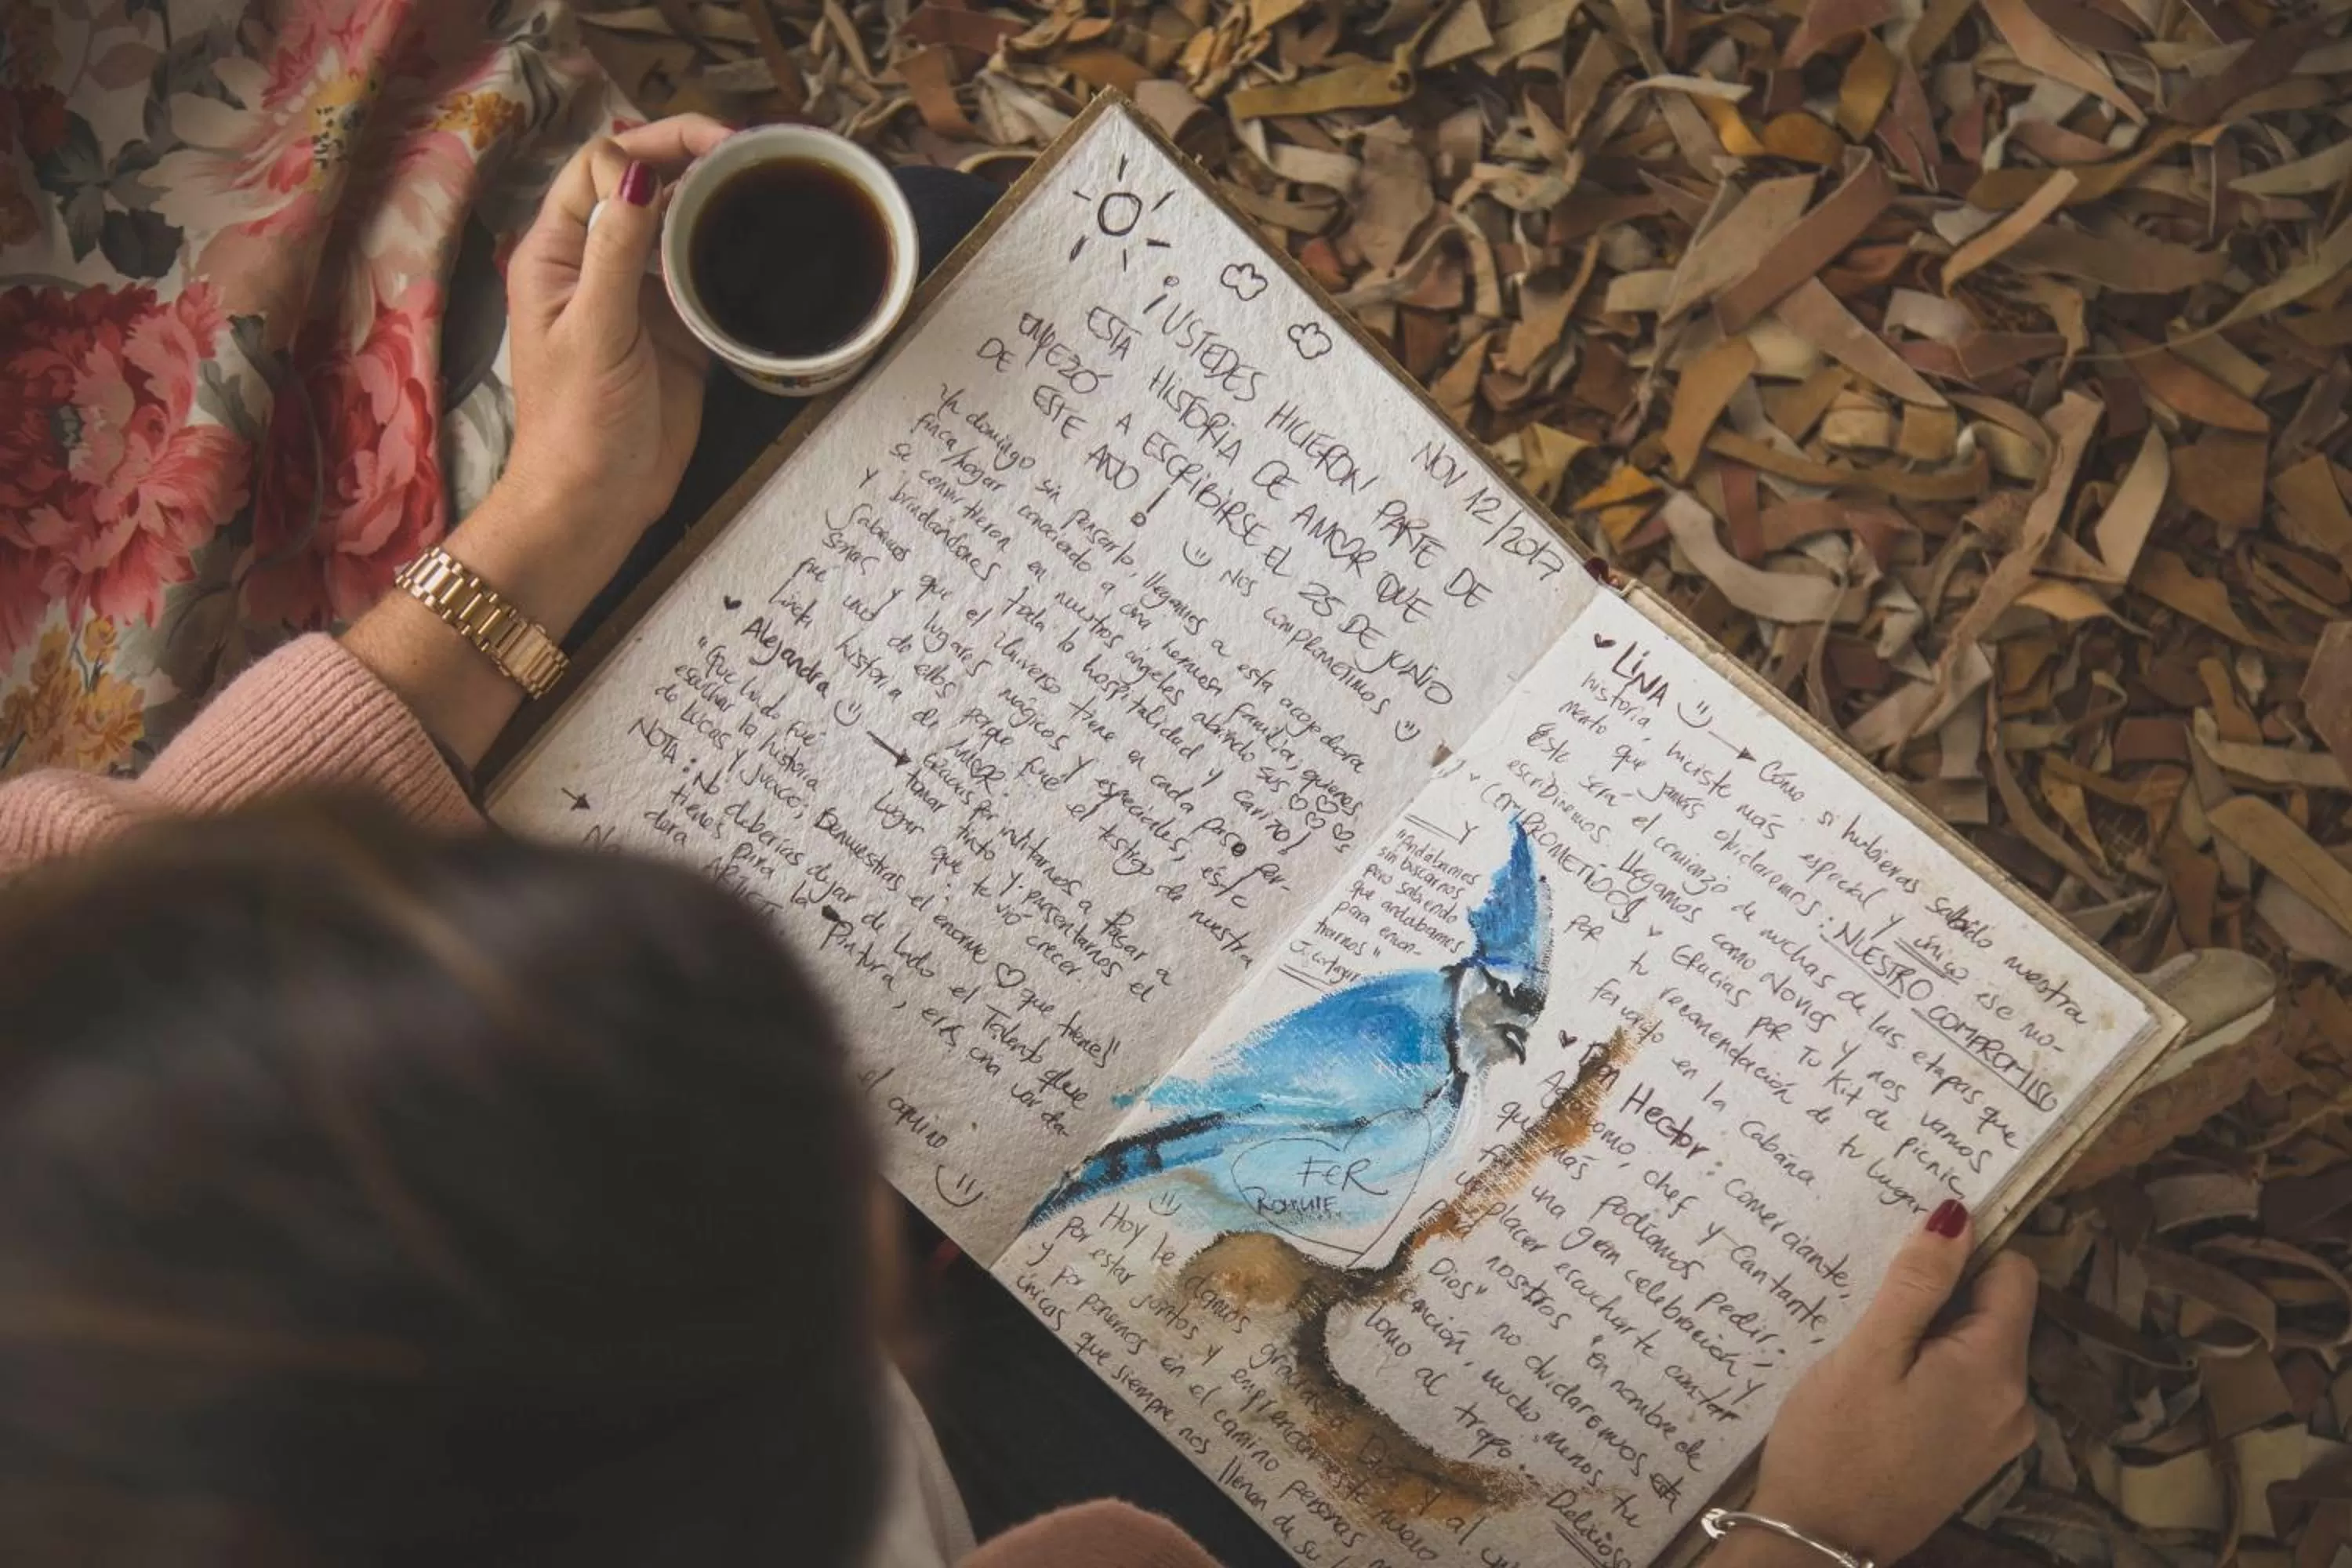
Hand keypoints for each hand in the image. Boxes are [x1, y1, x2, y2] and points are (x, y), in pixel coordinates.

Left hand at [499, 113, 733, 552]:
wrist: (598, 501)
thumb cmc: (579, 423)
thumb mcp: (596, 330)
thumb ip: (617, 249)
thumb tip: (639, 171)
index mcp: (556, 251)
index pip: (599, 164)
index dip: (650, 148)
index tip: (709, 155)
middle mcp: (595, 261)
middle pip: (642, 182)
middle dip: (690, 157)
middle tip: (751, 151)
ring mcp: (638, 293)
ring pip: (676, 223)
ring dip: (715, 200)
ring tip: (766, 183)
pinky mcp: (676, 328)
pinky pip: (703, 273)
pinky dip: (730, 253)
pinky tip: (765, 241)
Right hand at [1729, 1204, 2036, 1566]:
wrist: (1820, 1544)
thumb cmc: (1834, 1444)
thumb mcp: (1866, 1353)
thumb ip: (1916, 1284)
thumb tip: (1958, 1215)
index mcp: (1996, 1369)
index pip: (2014, 1274)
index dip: (1966, 1251)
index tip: (1908, 1253)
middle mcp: (2016, 1402)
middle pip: (1996, 1311)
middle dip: (1941, 1295)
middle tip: (1874, 1303)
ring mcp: (1999, 1435)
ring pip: (1979, 1349)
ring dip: (1932, 1334)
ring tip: (1871, 1347)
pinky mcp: (1975, 1456)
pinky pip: (1967, 1387)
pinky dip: (1932, 1371)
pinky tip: (1883, 1386)